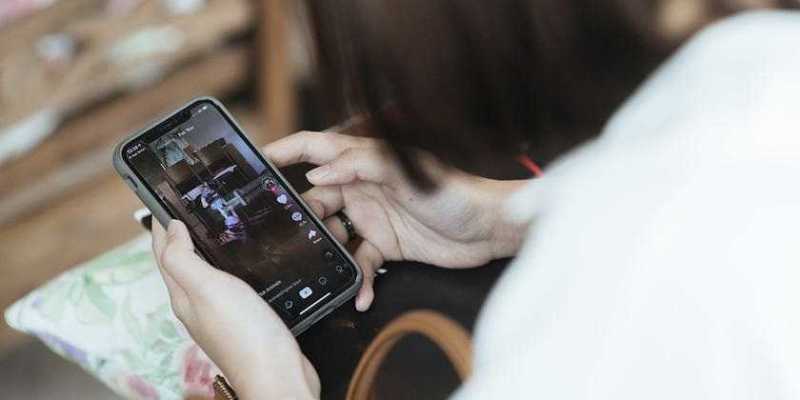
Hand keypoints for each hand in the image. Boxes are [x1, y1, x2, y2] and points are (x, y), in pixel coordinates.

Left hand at [152, 220, 318, 399]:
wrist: (278, 375)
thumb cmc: (244, 336)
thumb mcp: (208, 288)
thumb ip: (184, 259)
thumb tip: (170, 229)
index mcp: (184, 296)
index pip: (165, 253)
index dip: (161, 225)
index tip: (162, 200)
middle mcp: (198, 305)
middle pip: (182, 263)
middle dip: (180, 235)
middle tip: (184, 208)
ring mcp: (221, 314)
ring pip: (205, 274)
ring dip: (203, 250)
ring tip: (208, 229)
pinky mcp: (244, 320)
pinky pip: (229, 286)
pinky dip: (227, 268)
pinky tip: (240, 265)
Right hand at [264, 131, 528, 310]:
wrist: (488, 230)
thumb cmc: (453, 192)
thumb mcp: (405, 172)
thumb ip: (359, 165)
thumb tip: (315, 175)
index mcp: (363, 162)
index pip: (315, 149)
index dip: (284, 151)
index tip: (254, 162)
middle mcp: (362, 187)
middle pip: (316, 198)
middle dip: (298, 215)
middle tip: (279, 234)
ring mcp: (372, 218)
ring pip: (332, 234)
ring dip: (324, 252)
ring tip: (313, 268)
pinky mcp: (385, 246)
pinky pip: (359, 262)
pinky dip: (356, 279)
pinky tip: (358, 294)